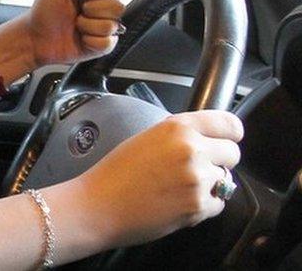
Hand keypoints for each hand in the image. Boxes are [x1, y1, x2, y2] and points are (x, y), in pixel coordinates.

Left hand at [23, 0, 124, 66]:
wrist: (34, 39)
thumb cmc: (42, 8)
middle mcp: (102, 5)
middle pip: (117, 5)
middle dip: (89, 10)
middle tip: (73, 11)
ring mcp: (104, 25)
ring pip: (112, 25)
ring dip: (87, 26)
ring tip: (74, 26)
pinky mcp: (103, 45)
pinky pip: (108, 43)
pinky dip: (90, 42)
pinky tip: (79, 39)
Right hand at [76, 111, 243, 247]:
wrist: (98, 205)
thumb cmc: (115, 174)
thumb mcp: (146, 138)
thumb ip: (180, 135)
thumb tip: (207, 140)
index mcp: (177, 127)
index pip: (230, 124)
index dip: (229, 135)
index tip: (224, 141)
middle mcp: (191, 149)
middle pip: (233, 153)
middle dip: (218, 161)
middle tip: (195, 169)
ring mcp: (197, 178)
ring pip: (226, 179)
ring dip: (210, 185)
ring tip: (179, 188)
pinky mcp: (198, 205)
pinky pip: (219, 204)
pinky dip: (203, 206)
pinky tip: (178, 202)